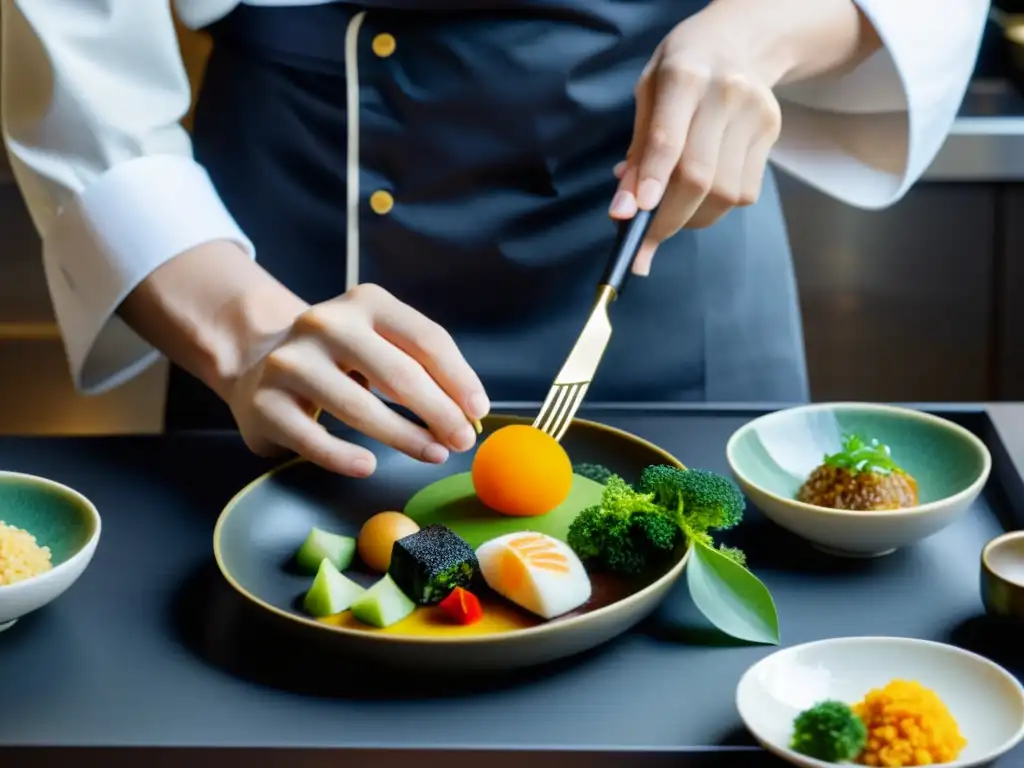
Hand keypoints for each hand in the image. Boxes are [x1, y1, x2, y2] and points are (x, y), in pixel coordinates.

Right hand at [227, 283, 489, 477]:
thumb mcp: (379, 345)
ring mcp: (290, 362)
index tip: (478, 411)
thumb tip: (469, 413)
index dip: (458, 378)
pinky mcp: (265, 402)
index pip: (425, 339)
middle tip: (462, 441)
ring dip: (404, 436)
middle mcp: (325, 324)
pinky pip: (312, 438)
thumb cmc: (338, 361)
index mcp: (365, 302)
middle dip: (439, 411)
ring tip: (434, 454)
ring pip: (358, 406)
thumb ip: (422, 368)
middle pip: (398, 373)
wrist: (257, 366)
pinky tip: (369, 466)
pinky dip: (344, 456)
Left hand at [610, 7, 784, 275]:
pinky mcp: (772, 132)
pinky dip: (716, 207)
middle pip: (699, 176)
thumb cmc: (679, 73)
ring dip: (693, 218)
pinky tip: (703, 192)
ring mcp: (755, 113)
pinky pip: (744, 193)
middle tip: (645, 241)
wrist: (737, 41)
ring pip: (725, 194)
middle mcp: (725, 93)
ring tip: (674, 209)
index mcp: (683, 77)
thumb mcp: (647, 96)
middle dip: (668, 219)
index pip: (667, 139)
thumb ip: (637, 152)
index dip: (651, 181)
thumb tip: (625, 211)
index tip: (632, 216)